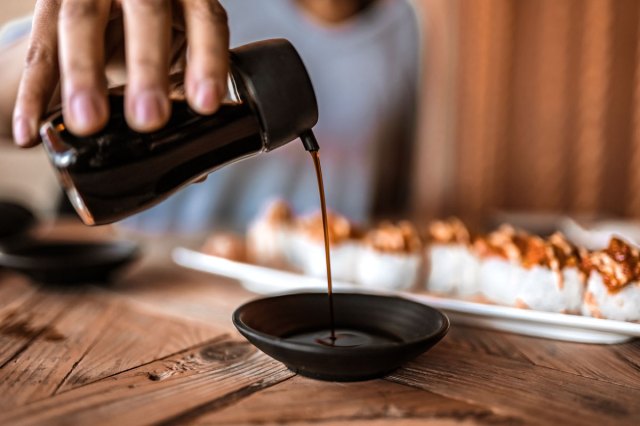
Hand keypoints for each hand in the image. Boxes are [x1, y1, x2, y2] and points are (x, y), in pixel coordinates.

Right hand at [12, 0, 228, 146]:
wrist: (111, 0)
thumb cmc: (157, 29)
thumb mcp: (180, 46)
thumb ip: (187, 86)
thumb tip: (194, 161)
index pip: (204, 20)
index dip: (208, 61)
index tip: (206, 104)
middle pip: (145, 13)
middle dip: (147, 68)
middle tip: (149, 118)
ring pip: (81, 22)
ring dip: (83, 76)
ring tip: (87, 123)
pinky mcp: (50, 4)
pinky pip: (39, 49)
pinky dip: (33, 92)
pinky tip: (30, 130)